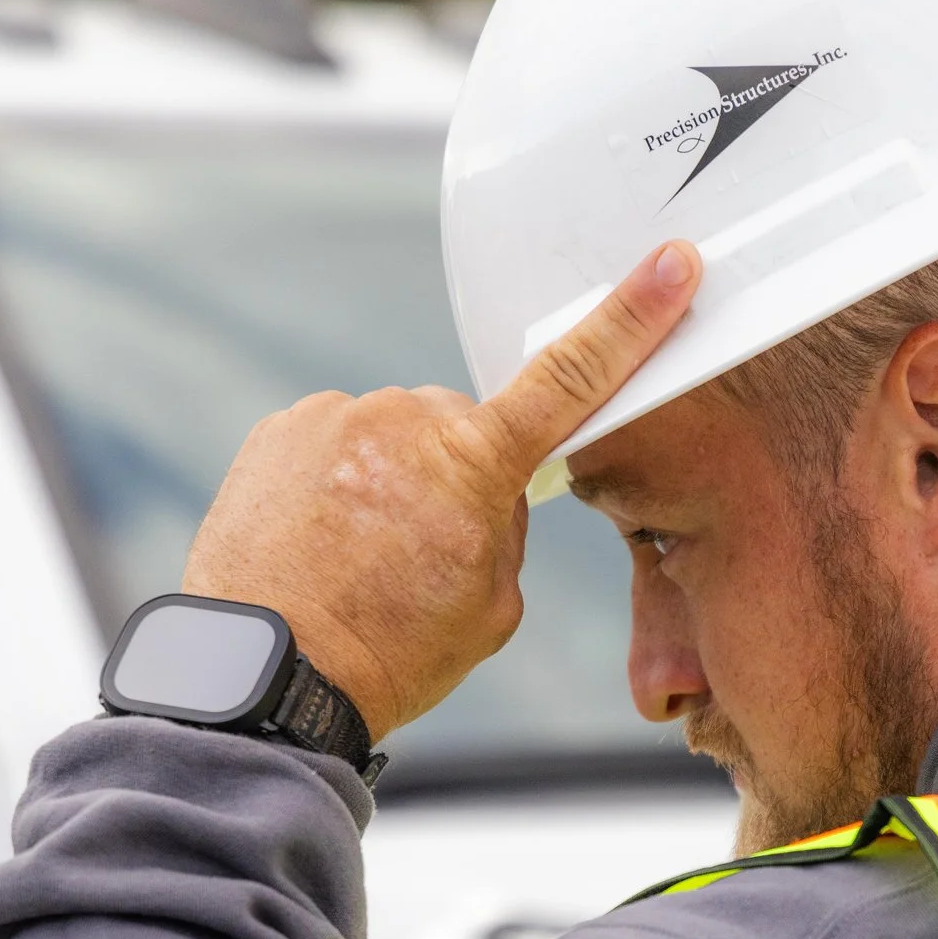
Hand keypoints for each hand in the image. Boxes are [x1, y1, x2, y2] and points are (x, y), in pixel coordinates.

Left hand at [183, 243, 702, 739]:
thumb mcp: (492, 608)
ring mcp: (337, 418)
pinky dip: (334, 485)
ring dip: (389, 480)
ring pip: (395, 437)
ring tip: (361, 556)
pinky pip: (335, 445)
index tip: (669, 266)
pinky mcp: (282, 430)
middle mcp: (406, 420)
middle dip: (458, 472)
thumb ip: (507, 531)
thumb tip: (488, 494)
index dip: (630, 320)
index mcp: (476, 463)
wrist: (268, 672)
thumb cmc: (388, 652)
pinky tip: (321, 542)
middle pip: (461, 428)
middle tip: (425, 552)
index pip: (571, 379)